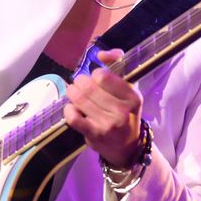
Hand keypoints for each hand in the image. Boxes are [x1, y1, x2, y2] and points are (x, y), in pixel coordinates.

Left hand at [63, 49, 142, 167]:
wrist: (127, 147)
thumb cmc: (125, 113)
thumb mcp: (128, 89)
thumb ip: (117, 64)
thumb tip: (101, 53)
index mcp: (132, 96)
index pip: (103, 76)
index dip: (95, 75)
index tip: (96, 79)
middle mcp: (122, 111)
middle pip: (88, 86)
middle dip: (79, 82)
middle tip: (79, 85)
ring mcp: (108, 124)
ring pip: (79, 99)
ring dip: (72, 93)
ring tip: (74, 93)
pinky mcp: (94, 135)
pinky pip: (73, 117)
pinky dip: (68, 110)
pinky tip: (72, 109)